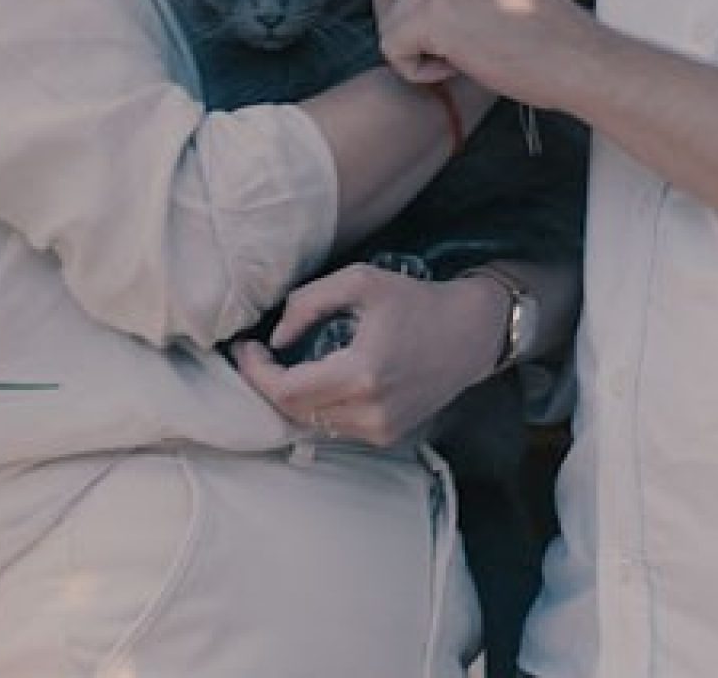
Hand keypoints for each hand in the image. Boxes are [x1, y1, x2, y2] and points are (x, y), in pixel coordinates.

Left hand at [230, 264, 507, 447]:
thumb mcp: (360, 281)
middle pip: (291, 411)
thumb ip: (308, 302)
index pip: (285, 390)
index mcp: (362, 374)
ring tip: (282, 364)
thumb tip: (277, 337)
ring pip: (309, 423)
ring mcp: (380, 430)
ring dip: (289, 396)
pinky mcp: (386, 436)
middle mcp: (371, 412)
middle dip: (266, 382)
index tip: (247, 346)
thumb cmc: (416, 301)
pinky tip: (315, 378)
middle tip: (257, 354)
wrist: (470, 335)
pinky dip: (316, 405)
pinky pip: (333, 426)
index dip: (255, 371)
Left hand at [370, 0, 595, 106]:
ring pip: (387, 15)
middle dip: (397, 13)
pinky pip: (391, 46)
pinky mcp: (436, 14)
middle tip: (435, 39)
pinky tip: (451, 69)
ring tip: (455, 55)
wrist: (576, 60)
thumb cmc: (547, 28)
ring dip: (411, 44)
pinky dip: (413, 69)